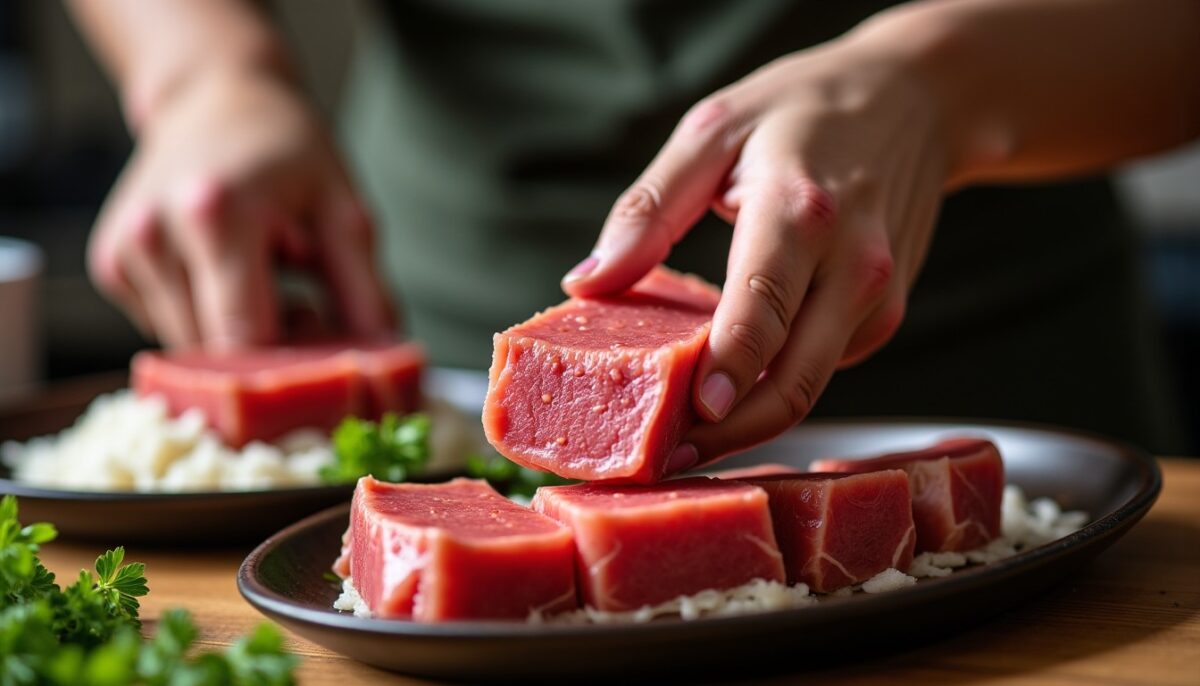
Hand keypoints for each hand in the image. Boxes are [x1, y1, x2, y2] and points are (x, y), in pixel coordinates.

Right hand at [88, 66, 393, 348]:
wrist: (217, 98)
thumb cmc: (289, 153)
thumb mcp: (343, 211)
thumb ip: (365, 292)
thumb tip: (387, 363)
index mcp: (214, 215)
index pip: (244, 338)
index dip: (287, 363)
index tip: (321, 347)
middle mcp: (154, 234)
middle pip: (214, 352)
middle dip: (265, 350)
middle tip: (304, 304)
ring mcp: (124, 253)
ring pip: (189, 348)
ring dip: (235, 336)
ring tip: (267, 279)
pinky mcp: (110, 266)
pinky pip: (169, 328)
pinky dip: (206, 318)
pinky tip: (228, 274)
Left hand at [562, 32, 948, 466]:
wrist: (919, 100)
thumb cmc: (804, 109)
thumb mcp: (713, 129)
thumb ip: (648, 210)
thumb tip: (586, 283)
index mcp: (802, 211)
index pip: (764, 308)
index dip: (727, 371)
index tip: (688, 422)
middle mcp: (852, 265)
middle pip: (793, 379)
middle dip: (726, 434)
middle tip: (658, 461)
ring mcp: (878, 297)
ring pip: (808, 388)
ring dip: (745, 425)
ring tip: (676, 441)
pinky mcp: (883, 316)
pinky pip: (820, 369)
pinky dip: (772, 389)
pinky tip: (725, 389)